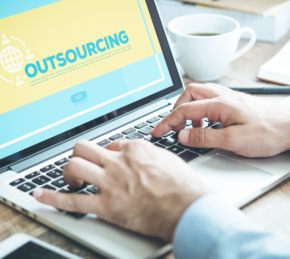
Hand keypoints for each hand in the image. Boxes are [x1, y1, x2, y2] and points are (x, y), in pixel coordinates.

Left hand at [34, 139, 210, 241]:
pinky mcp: (106, 206)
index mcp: (134, 150)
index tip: (107, 161)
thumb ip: (151, 155)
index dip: (106, 153)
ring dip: (67, 173)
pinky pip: (72, 201)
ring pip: (74, 167)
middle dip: (79, 155)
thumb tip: (145, 156)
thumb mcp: (168, 159)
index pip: (110, 144)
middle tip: (82, 165)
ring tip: (70, 181)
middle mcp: (118, 162)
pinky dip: (53, 198)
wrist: (186, 206)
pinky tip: (42, 196)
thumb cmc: (182, 185)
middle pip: (84, 149)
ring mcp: (110, 183)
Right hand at [152, 83, 289, 156]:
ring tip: (190, 130)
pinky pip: (211, 102)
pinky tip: (208, 127)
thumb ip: (205, 138)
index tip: (157, 132)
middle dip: (177, 109)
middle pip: (190, 94)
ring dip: (190, 111)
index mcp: (220, 104)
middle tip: (173, 127)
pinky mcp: (236, 104)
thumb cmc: (269, 132)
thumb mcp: (234, 141)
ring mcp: (230, 98)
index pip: (184, 110)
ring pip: (201, 96)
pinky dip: (202, 113)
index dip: (167, 122)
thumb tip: (182, 136)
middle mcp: (223, 96)